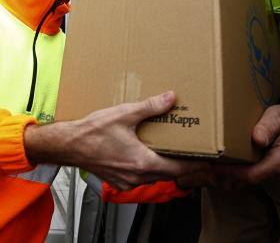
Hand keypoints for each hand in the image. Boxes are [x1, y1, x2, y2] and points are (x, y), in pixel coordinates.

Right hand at [25, 91, 210, 189]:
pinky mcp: (120, 180)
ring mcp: (128, 181)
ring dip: (167, 164)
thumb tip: (170, 98)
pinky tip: (149, 152)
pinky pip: (143, 176)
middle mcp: (138, 176)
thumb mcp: (123, 114)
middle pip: (172, 174)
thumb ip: (150, 107)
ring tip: (175, 149)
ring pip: (157, 175)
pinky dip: (151, 166)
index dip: (198, 164)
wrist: (67, 145)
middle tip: (198, 151)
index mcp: (143, 162)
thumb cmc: (91, 132)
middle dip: (185, 163)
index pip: (181, 168)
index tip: (212, 159)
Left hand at [207, 104, 279, 188]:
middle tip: (205, 169)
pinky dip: (242, 171)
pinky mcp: (279, 173)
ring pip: (253, 179)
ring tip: (211, 168)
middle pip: (251, 180)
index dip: (231, 173)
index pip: (252, 174)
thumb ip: (267, 127)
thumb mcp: (277, 117)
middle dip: (228, 175)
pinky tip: (228, 165)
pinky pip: (257, 175)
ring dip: (233, 174)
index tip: (213, 168)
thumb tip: (257, 139)